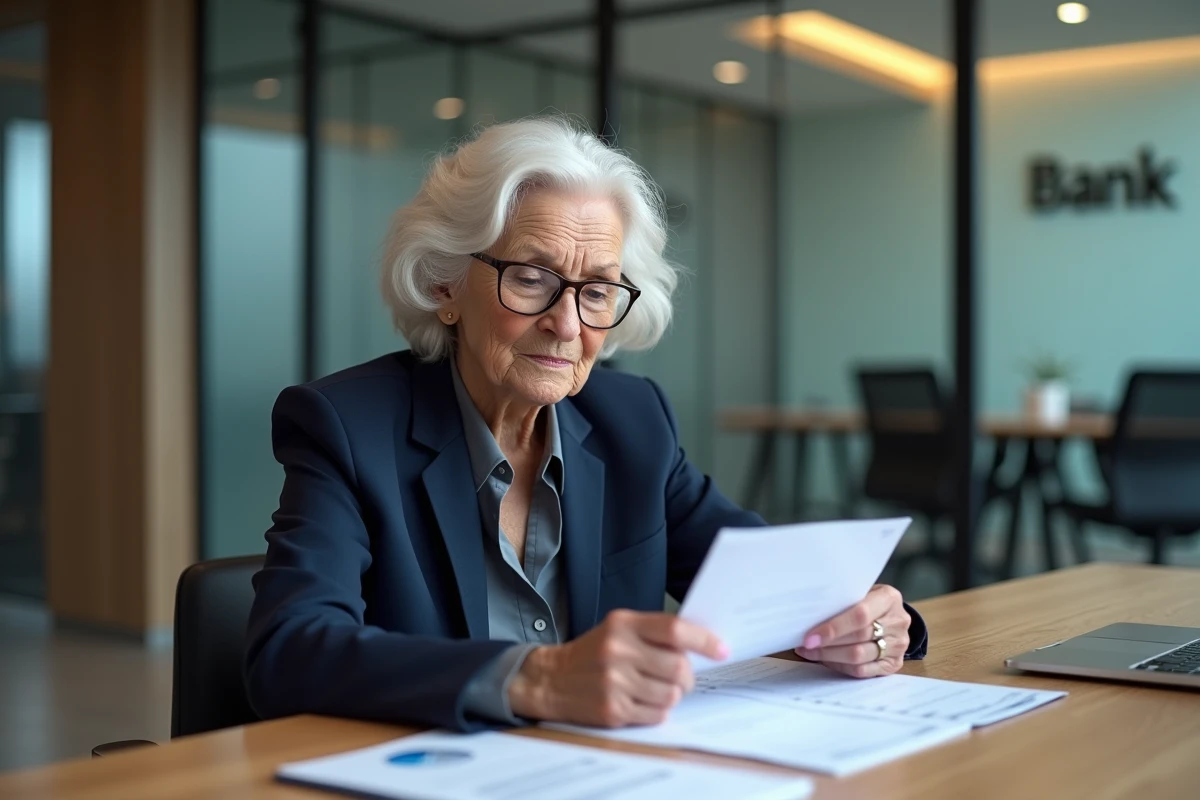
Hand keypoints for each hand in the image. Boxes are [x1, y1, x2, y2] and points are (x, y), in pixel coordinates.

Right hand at [508, 610, 727, 727]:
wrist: (550, 679)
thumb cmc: (593, 653)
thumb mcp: (618, 628)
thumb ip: (654, 632)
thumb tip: (701, 644)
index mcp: (623, 624)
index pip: (674, 629)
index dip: (703, 640)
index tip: (721, 649)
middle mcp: (618, 651)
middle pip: (679, 667)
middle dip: (687, 675)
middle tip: (681, 676)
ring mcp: (615, 682)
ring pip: (672, 694)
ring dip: (672, 694)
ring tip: (656, 688)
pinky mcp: (613, 710)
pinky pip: (657, 714)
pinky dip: (657, 710)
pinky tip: (641, 701)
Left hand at [794, 584, 909, 677]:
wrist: (894, 615)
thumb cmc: (870, 601)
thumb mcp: (862, 592)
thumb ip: (843, 601)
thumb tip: (810, 616)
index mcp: (889, 599)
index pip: (860, 615)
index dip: (833, 627)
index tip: (810, 636)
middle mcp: (898, 622)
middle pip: (858, 637)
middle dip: (827, 644)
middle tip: (805, 644)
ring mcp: (898, 645)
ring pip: (859, 657)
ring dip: (830, 656)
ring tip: (810, 652)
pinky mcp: (894, 664)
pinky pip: (863, 671)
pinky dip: (840, 667)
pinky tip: (826, 660)